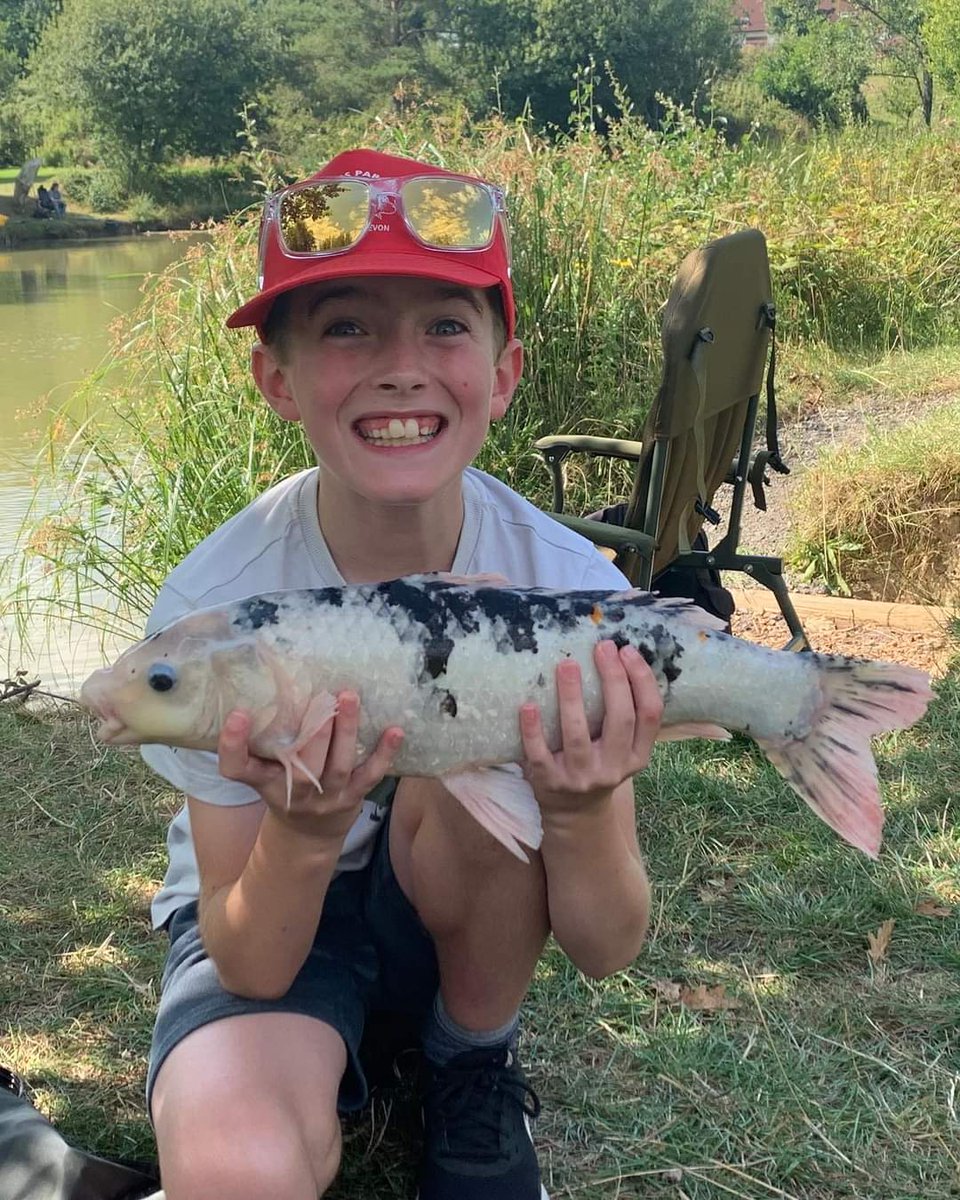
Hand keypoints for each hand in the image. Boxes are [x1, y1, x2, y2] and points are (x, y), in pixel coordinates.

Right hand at [216, 692, 403, 842]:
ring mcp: (328, 796)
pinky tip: (396, 730)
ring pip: (338, 765)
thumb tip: (267, 685)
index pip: (238, 767)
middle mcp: (295, 791)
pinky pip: (371, 775)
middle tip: (323, 697)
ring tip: (350, 697)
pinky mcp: (354, 796)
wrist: (308, 835)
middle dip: (314, 731)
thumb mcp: (264, 769)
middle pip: (302, 764)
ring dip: (346, 730)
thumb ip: (261, 738)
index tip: (237, 713)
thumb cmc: (285, 787)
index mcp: (265, 781)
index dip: (232, 744)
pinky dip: (384, 753)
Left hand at [519, 641, 662, 813]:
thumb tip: (614, 655)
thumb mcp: (622, 748)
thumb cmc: (598, 763)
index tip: (628, 651)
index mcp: (638, 755)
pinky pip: (540, 754)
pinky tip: (528, 705)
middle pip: (620, 719)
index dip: (642, 680)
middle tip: (602, 647)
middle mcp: (614, 767)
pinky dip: (533, 730)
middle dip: (613, 679)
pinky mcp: (550, 782)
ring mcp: (581, 777)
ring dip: (571, 697)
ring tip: (566, 664)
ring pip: (578, 734)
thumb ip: (623, 714)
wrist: (574, 813)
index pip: (650, 714)